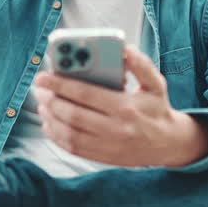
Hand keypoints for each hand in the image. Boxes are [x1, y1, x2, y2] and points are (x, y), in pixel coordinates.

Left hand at [32, 45, 207, 166]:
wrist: (168, 144)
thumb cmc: (157, 108)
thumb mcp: (156, 83)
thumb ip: (141, 64)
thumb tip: (124, 49)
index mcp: (126, 107)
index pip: (85, 94)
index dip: (60, 84)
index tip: (43, 76)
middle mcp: (115, 129)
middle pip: (73, 114)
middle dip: (50, 100)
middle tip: (39, 89)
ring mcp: (108, 145)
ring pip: (69, 133)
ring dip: (50, 118)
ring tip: (42, 104)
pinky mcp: (102, 157)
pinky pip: (72, 148)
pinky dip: (56, 136)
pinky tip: (49, 123)